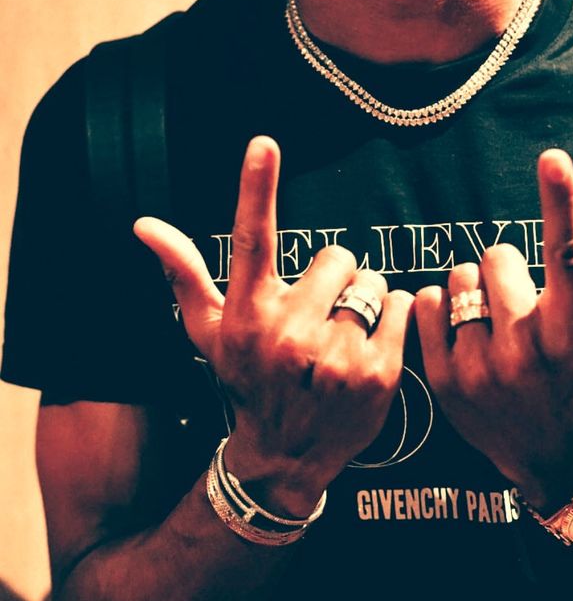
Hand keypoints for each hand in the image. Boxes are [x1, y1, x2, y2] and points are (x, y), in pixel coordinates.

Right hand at [134, 136, 413, 514]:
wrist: (285, 457)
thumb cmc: (246, 378)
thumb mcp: (209, 329)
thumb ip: (183, 270)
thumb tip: (145, 224)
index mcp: (247, 315)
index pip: (250, 240)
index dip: (256, 187)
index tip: (263, 143)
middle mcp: (287, 334)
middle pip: (337, 256)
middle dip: (334, 278)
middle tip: (318, 313)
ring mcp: (334, 356)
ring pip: (371, 281)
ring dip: (364, 299)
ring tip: (342, 334)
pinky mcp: (378, 374)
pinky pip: (401, 305)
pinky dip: (394, 316)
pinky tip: (369, 346)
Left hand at [415, 148, 572, 508]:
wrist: (550, 458)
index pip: (568, 256)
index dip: (561, 202)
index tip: (554, 157)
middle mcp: (526, 354)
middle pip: (497, 255)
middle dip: (510, 271)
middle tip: (527, 310)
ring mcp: (479, 370)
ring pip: (460, 276)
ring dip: (477, 291)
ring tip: (499, 328)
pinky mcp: (441, 381)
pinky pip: (425, 302)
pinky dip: (442, 309)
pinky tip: (468, 338)